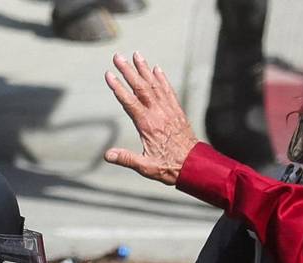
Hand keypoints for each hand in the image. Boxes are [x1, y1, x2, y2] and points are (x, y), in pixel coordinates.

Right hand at [104, 52, 198, 184]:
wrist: (194, 164)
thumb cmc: (169, 167)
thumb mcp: (146, 167)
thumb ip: (127, 159)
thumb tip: (108, 155)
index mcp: (147, 125)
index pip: (129, 102)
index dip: (118, 88)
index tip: (108, 74)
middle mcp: (158, 113)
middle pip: (141, 87)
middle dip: (128, 71)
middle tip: (117, 56)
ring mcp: (169, 110)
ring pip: (155, 85)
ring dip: (144, 69)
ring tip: (136, 54)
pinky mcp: (177, 111)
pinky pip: (169, 90)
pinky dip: (162, 78)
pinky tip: (156, 69)